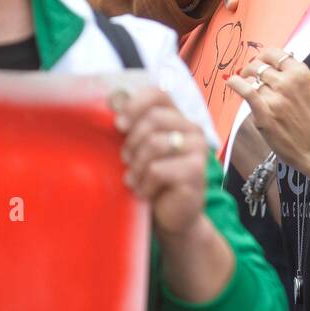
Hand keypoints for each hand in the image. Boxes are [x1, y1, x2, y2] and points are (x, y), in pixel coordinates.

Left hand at [112, 86, 207, 238]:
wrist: (171, 215)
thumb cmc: (152, 179)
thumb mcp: (138, 148)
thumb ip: (130, 124)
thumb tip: (112, 100)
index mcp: (178, 118)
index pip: (159, 94)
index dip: (135, 104)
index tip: (119, 125)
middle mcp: (193, 130)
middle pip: (153, 119)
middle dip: (131, 142)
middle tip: (126, 161)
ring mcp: (198, 150)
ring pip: (154, 144)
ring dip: (136, 166)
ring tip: (134, 180)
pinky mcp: (196, 172)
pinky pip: (157, 170)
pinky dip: (144, 184)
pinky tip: (145, 192)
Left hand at [225, 48, 309, 188]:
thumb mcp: (309, 92)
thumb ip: (292, 81)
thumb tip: (271, 73)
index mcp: (301, 74)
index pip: (275, 54)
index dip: (263, 57)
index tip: (260, 62)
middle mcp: (288, 82)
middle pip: (259, 65)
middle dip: (251, 69)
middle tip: (248, 75)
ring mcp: (276, 97)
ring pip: (251, 79)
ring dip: (245, 80)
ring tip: (244, 85)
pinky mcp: (264, 113)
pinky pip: (245, 91)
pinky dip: (235, 84)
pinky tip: (231, 82)